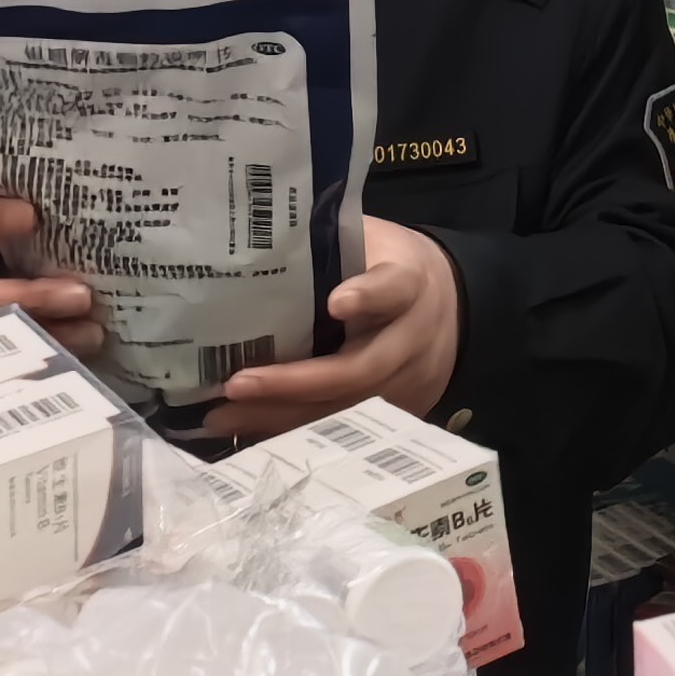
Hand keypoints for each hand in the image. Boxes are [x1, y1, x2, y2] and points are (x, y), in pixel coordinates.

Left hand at [203, 219, 460, 441]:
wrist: (452, 306)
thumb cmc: (388, 266)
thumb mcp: (371, 242)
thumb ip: (329, 246)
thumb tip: (252, 242)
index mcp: (410, 282)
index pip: (393, 288)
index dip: (368, 296)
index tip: (336, 302)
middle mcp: (411, 338)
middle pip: (360, 369)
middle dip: (296, 383)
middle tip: (237, 384)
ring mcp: (407, 382)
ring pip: (345, 409)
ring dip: (281, 417)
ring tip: (222, 417)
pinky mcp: (396, 413)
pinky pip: (342, 431)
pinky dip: (292, 433)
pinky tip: (247, 432)